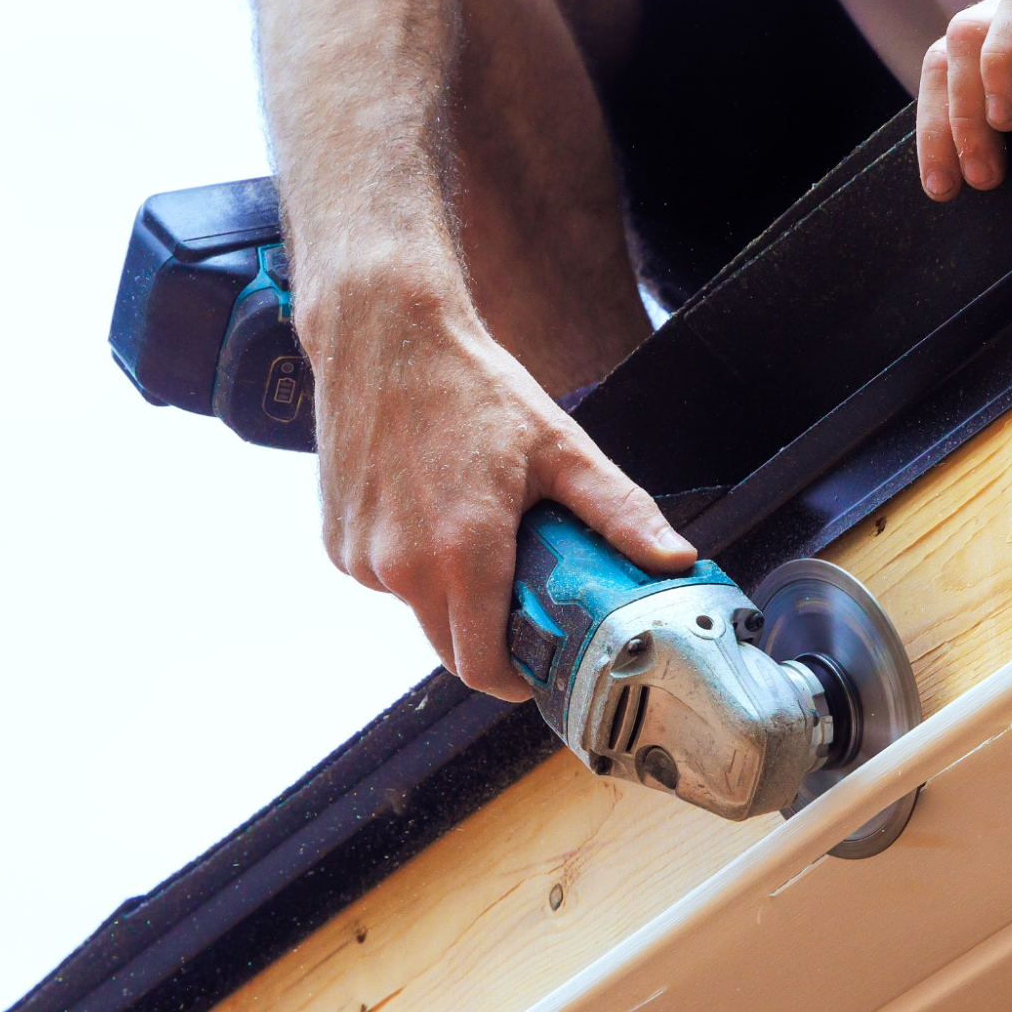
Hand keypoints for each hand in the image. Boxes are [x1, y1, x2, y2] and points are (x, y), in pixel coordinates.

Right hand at [307, 271, 695, 701]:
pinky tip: (426, 506)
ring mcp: (362, 557)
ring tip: (471, 527)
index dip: (515, 679)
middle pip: (449, 649)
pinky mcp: (337, 542)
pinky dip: (408, 563)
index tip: (538, 665)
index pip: (482, 668)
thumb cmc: (471, 385)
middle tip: (519, 591)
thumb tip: (674, 558)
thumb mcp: (560, 448)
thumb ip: (619, 512)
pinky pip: (383, 578)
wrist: (383, 332)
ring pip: (416, 610)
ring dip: (446, 593)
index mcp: (464, 554)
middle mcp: (404, 567)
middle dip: (487, 636)